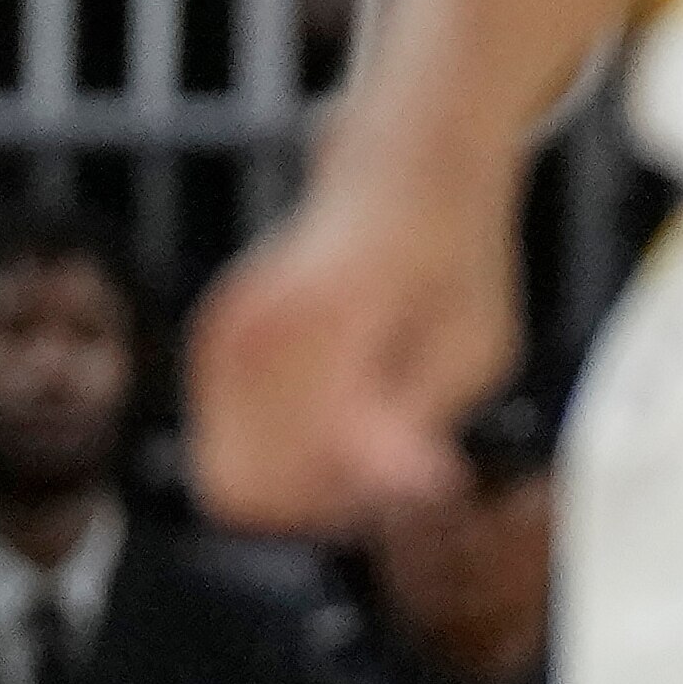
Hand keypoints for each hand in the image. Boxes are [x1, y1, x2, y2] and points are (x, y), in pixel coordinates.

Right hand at [185, 176, 514, 535]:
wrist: (401, 180)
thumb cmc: (452, 266)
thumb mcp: (473, 350)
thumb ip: (420, 424)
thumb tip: (397, 491)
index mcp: (312, 327)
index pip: (291, 473)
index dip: (349, 502)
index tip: (414, 477)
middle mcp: (244, 333)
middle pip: (245, 490)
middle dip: (317, 503)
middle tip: (394, 472)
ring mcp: (216, 340)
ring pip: (226, 478)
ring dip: (297, 484)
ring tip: (371, 442)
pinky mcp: (209, 349)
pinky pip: (224, 448)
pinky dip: (278, 456)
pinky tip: (336, 419)